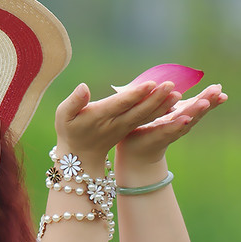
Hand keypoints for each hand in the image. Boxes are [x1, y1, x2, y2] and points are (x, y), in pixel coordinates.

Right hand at [54, 81, 179, 162]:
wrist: (79, 156)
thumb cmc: (69, 130)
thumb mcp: (63, 115)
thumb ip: (74, 102)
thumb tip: (83, 87)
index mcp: (100, 117)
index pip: (121, 104)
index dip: (136, 95)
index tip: (150, 84)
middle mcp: (116, 123)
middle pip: (139, 110)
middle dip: (155, 98)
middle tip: (171, 85)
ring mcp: (125, 127)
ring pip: (146, 116)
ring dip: (162, 105)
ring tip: (177, 93)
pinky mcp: (130, 128)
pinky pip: (147, 119)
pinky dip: (160, 112)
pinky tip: (173, 103)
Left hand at [116, 84, 227, 165]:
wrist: (136, 152)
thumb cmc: (149, 128)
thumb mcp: (162, 109)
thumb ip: (169, 96)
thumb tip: (176, 80)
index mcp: (181, 115)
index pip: (197, 104)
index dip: (209, 97)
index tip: (220, 88)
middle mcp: (179, 125)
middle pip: (196, 112)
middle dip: (208, 102)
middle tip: (219, 92)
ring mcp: (170, 132)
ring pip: (186, 121)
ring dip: (196, 112)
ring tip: (205, 103)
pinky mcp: (157, 138)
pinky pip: (168, 131)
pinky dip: (178, 126)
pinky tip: (186, 119)